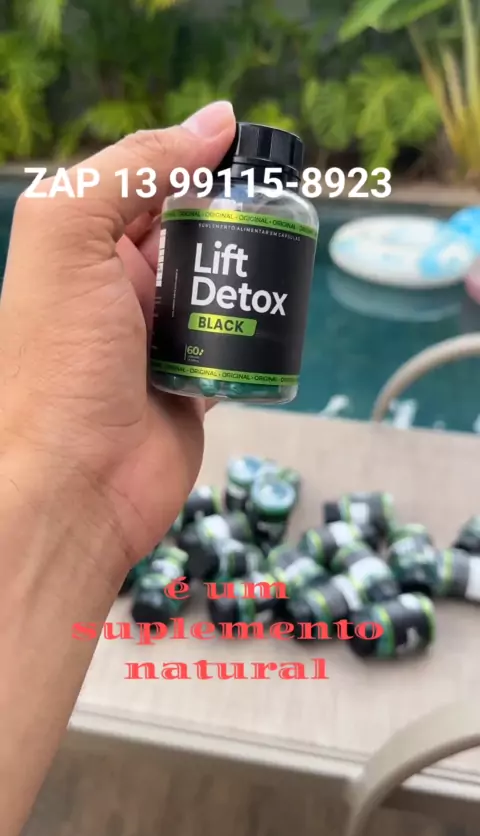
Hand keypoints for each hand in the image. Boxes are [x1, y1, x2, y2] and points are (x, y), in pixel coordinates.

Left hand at [0, 101, 235, 582]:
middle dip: (233, 221)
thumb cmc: (62, 360)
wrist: (76, 484)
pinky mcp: (192, 386)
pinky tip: (278, 323)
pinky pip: (234, 348)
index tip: (249, 154)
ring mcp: (158, 341)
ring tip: (284, 269)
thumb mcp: (72, 236)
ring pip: (219, 289)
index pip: (148, 185)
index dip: (195, 163)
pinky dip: (258, 336)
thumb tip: (215, 120)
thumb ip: (132, 170)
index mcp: (86, 247)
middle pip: (191, 235)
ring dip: (251, 278)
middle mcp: (121, 290)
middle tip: (279, 217)